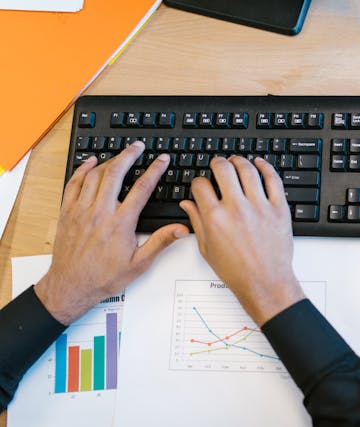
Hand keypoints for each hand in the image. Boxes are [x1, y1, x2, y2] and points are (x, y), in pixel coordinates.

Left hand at [35, 142, 188, 324]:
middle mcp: (100, 213)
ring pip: (95, 175)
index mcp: (121, 223)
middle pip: (116, 173)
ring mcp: (81, 211)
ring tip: (120, 154)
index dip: (154, 170)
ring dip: (109, 161)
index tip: (161, 160)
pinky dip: (82, 170)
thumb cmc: (104, 277)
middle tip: (138, 146)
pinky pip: (74, 184)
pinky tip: (90, 163)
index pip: (142, 188)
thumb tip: (182, 229)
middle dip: (129, 155)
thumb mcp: (140, 263)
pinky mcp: (68, 213)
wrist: (71, 287)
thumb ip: (161, 242)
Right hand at [180, 156, 303, 325]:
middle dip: (217, 163)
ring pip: (248, 170)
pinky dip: (266, 167)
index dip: (198, 181)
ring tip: (236, 162)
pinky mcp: (278, 208)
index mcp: (215, 218)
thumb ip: (196, 222)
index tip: (202, 184)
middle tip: (218, 164)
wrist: (265, 282)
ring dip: (239, 161)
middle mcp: (236, 208)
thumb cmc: (237, 271)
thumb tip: (188, 204)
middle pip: (223, 169)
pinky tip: (260, 164)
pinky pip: (273, 179)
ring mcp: (259, 206)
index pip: (201, 185)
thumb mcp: (207, 249)